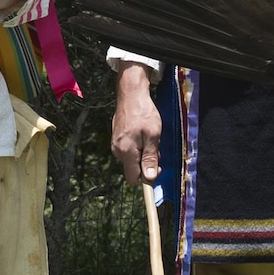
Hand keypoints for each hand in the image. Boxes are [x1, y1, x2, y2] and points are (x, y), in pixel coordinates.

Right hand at [110, 63, 163, 183]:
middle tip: (156, 146)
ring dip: (143, 154)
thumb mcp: (153, 135)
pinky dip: (138, 147)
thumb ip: (150, 158)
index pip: (134, 179)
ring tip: (149, 137)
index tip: (158, 168)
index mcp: (126, 152)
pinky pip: (129, 151)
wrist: (130, 95)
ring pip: (132, 160)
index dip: (147, 179)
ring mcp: (115, 145)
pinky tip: (142, 134)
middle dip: (147, 163)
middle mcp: (118, 151)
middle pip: (134, 169)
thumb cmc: (144, 113)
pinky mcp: (116, 139)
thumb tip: (150, 178)